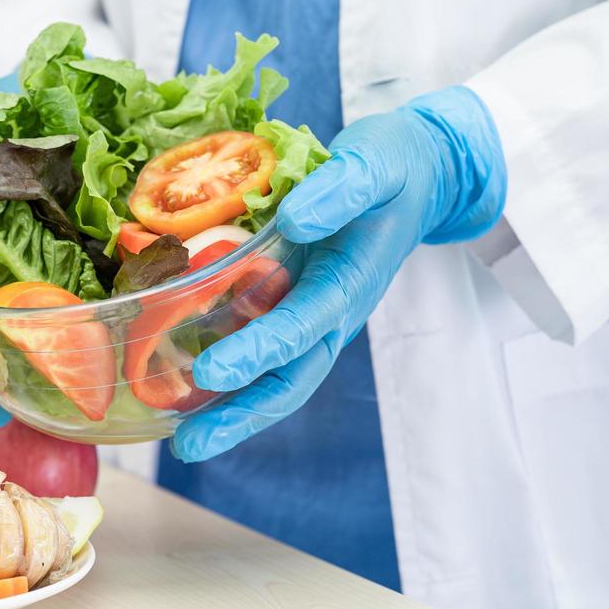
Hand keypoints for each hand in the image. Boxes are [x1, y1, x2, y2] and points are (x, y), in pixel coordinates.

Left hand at [171, 87, 506, 461]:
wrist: (424, 173)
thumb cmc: (397, 166)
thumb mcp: (376, 162)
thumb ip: (341, 189)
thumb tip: (296, 219)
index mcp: (351, 281)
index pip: (301, 326)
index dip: (257, 351)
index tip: (212, 373)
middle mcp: (333, 311)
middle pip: (290, 379)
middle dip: (241, 415)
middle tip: (190, 446)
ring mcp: (318, 314)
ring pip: (279, 377)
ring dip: (233, 412)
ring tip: (184, 443)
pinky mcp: (301, 306)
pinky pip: (267, 351)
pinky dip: (232, 378)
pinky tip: (185, 391)